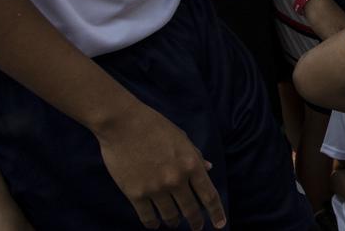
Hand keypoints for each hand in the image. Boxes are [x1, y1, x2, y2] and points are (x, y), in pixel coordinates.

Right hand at [94, 104, 225, 229]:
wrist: (123, 124)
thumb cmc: (155, 126)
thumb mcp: (182, 138)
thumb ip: (196, 156)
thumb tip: (209, 168)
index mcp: (192, 165)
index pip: (209, 195)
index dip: (216, 212)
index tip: (221, 224)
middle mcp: (176, 180)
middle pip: (191, 210)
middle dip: (196, 222)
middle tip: (197, 227)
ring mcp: (156, 188)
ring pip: (170, 216)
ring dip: (173, 221)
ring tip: (174, 222)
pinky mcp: (135, 194)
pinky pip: (147, 217)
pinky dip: (153, 223)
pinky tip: (155, 224)